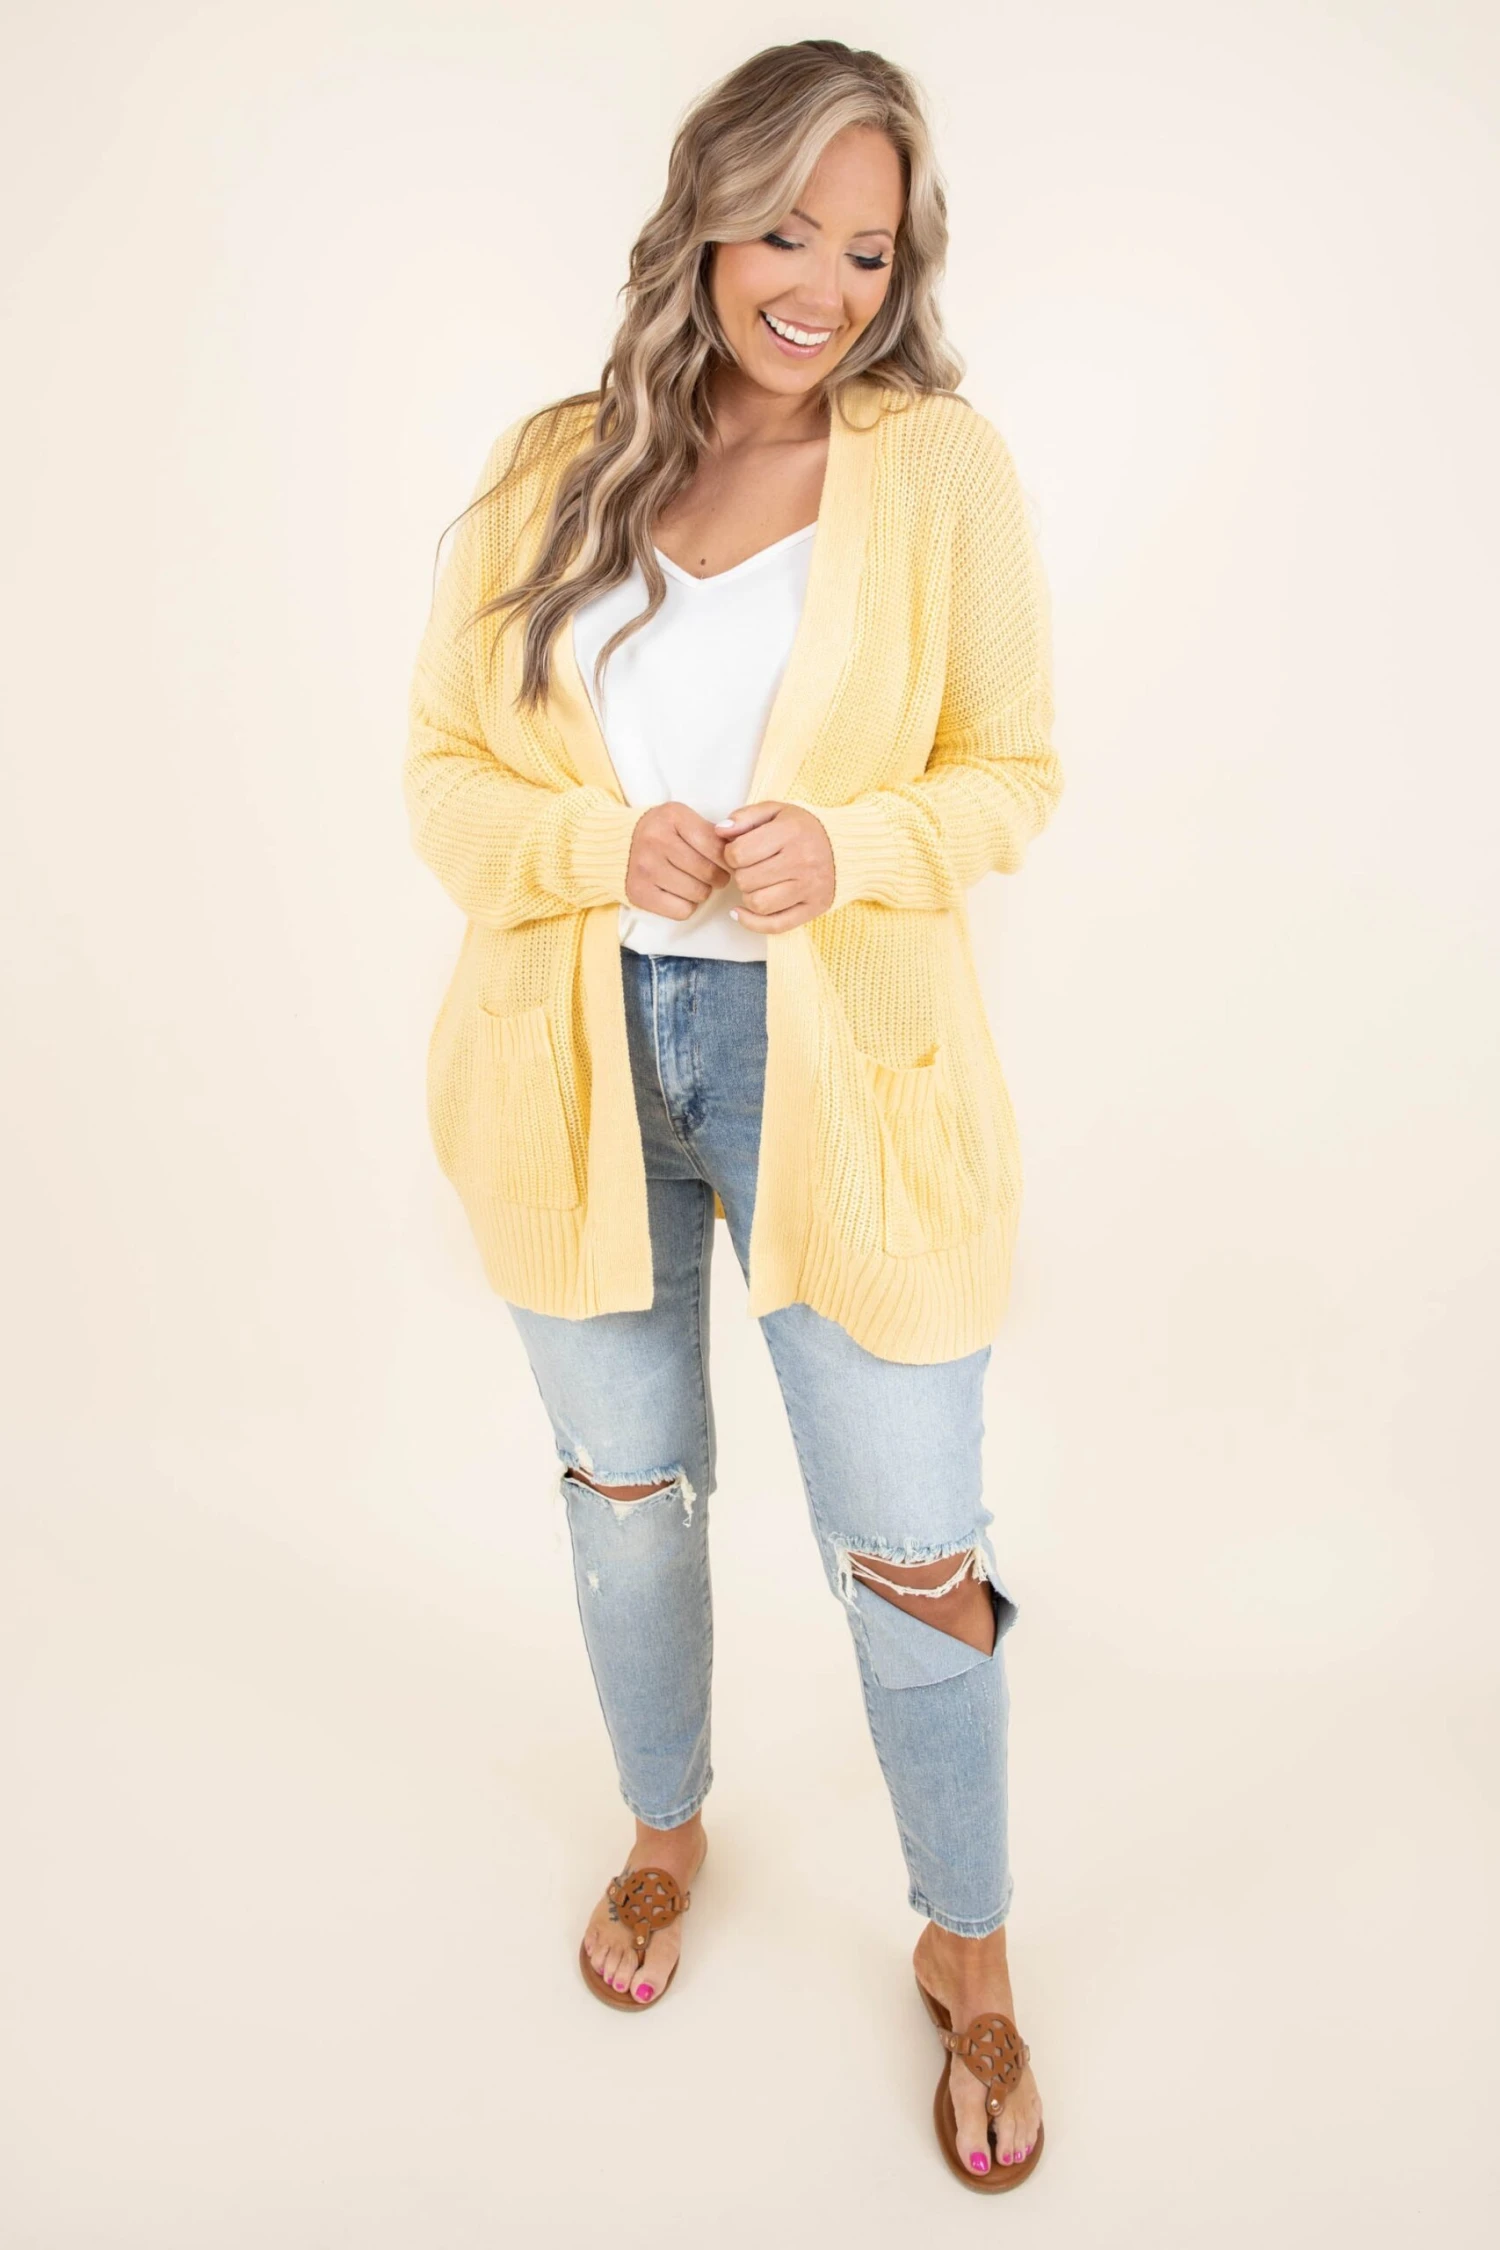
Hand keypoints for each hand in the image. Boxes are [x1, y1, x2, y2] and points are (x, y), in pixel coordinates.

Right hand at [624, 801, 731, 919]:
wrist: (617, 846)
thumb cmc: (661, 834)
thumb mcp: (683, 820)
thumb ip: (710, 832)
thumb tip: (740, 852)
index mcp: (672, 816)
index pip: (716, 846)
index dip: (728, 859)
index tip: (726, 862)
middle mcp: (656, 840)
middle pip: (709, 872)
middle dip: (718, 877)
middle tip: (713, 875)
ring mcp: (646, 868)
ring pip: (698, 894)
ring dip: (702, 892)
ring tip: (693, 882)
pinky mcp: (640, 893)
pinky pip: (682, 910)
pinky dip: (686, 906)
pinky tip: (679, 893)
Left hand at [714, 801, 833, 932]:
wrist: (849, 847)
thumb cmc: (805, 828)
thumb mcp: (777, 811)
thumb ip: (746, 817)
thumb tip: (720, 831)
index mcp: (790, 833)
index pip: (739, 853)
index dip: (730, 854)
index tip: (739, 852)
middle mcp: (802, 861)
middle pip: (746, 880)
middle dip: (740, 874)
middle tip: (750, 867)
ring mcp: (809, 887)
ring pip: (758, 904)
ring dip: (748, 896)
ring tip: (756, 884)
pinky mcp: (814, 908)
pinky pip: (775, 925)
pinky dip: (752, 922)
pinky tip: (742, 911)